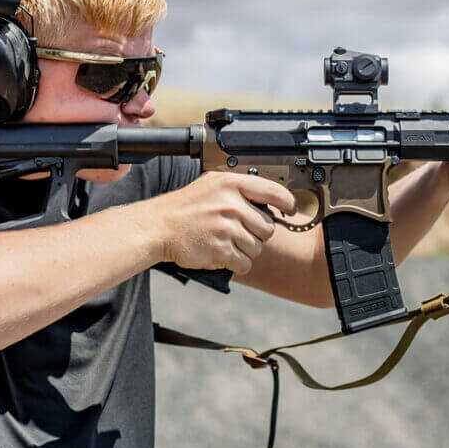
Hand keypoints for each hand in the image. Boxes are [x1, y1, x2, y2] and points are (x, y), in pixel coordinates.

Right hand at [151, 172, 296, 273]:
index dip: (287, 203)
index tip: (290, 210)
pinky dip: (236, 263)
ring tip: (225, 242)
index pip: (274, 191)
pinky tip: (222, 254)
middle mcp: (232, 204)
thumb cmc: (185, 207)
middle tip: (238, 232)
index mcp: (232, 184)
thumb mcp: (212, 185)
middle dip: (257, 234)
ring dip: (245, 250)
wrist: (158, 227)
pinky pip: (244, 263)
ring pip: (257, 248)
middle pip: (268, 227)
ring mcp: (227, 228)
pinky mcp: (221, 250)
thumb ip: (240, 190)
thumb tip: (271, 199)